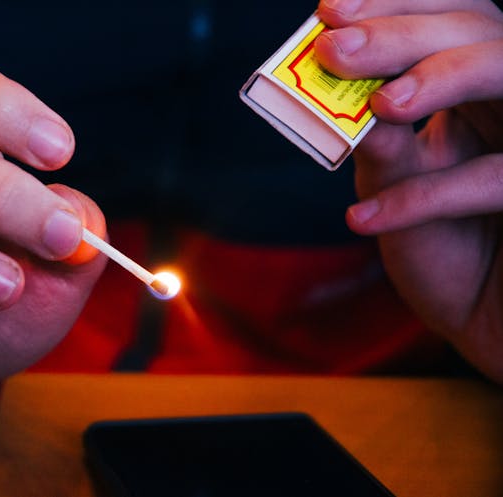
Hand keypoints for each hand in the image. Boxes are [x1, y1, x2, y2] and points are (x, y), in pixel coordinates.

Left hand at [315, 1, 502, 380]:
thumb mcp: (394, 187)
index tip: (329, 12)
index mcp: (475, 94)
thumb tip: (348, 99)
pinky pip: (496, 182)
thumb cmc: (442, 248)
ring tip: (382, 106)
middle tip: (335, 47)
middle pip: (481, 31)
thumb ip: (376, 145)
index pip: (450, 19)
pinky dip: (424, 198)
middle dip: (404, 33)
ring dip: (443, 78)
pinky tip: (361, 219)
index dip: (397, 6)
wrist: (480, 320)